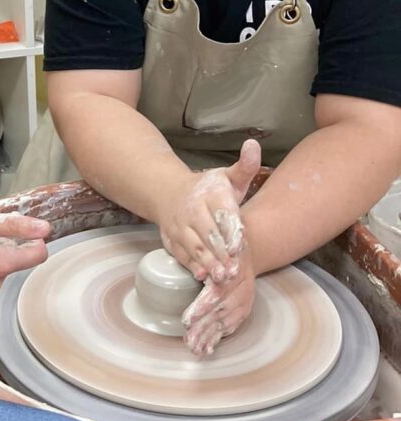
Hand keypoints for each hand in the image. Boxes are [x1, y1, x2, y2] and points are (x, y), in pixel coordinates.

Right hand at [158, 139, 260, 281]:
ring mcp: (179, 226)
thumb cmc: (208, 189)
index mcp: (209, 193)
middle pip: (208, 233)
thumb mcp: (228, 177)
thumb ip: (245, 166)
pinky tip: (202, 276)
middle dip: (221, 253)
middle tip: (234, 270)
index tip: (241, 246)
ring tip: (220, 277)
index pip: (222, 212)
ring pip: (194, 246)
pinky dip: (191, 266)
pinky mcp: (171, 239)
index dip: (231, 231)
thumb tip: (253, 144)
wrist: (167, 193)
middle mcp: (192, 210)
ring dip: (207, 262)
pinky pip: (181, 254)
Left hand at [181, 239, 255, 355]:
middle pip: (220, 312)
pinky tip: (205, 350)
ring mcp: (241, 302)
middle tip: (187, 338)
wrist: (243, 249)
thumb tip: (208, 222)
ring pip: (224, 323)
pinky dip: (216, 339)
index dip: (203, 306)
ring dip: (208, 336)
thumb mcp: (224, 233)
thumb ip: (217, 239)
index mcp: (235, 273)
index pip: (218, 292)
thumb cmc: (226, 239)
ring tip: (193, 348)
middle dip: (203, 327)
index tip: (187, 318)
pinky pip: (229, 328)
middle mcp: (240, 290)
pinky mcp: (239, 311)